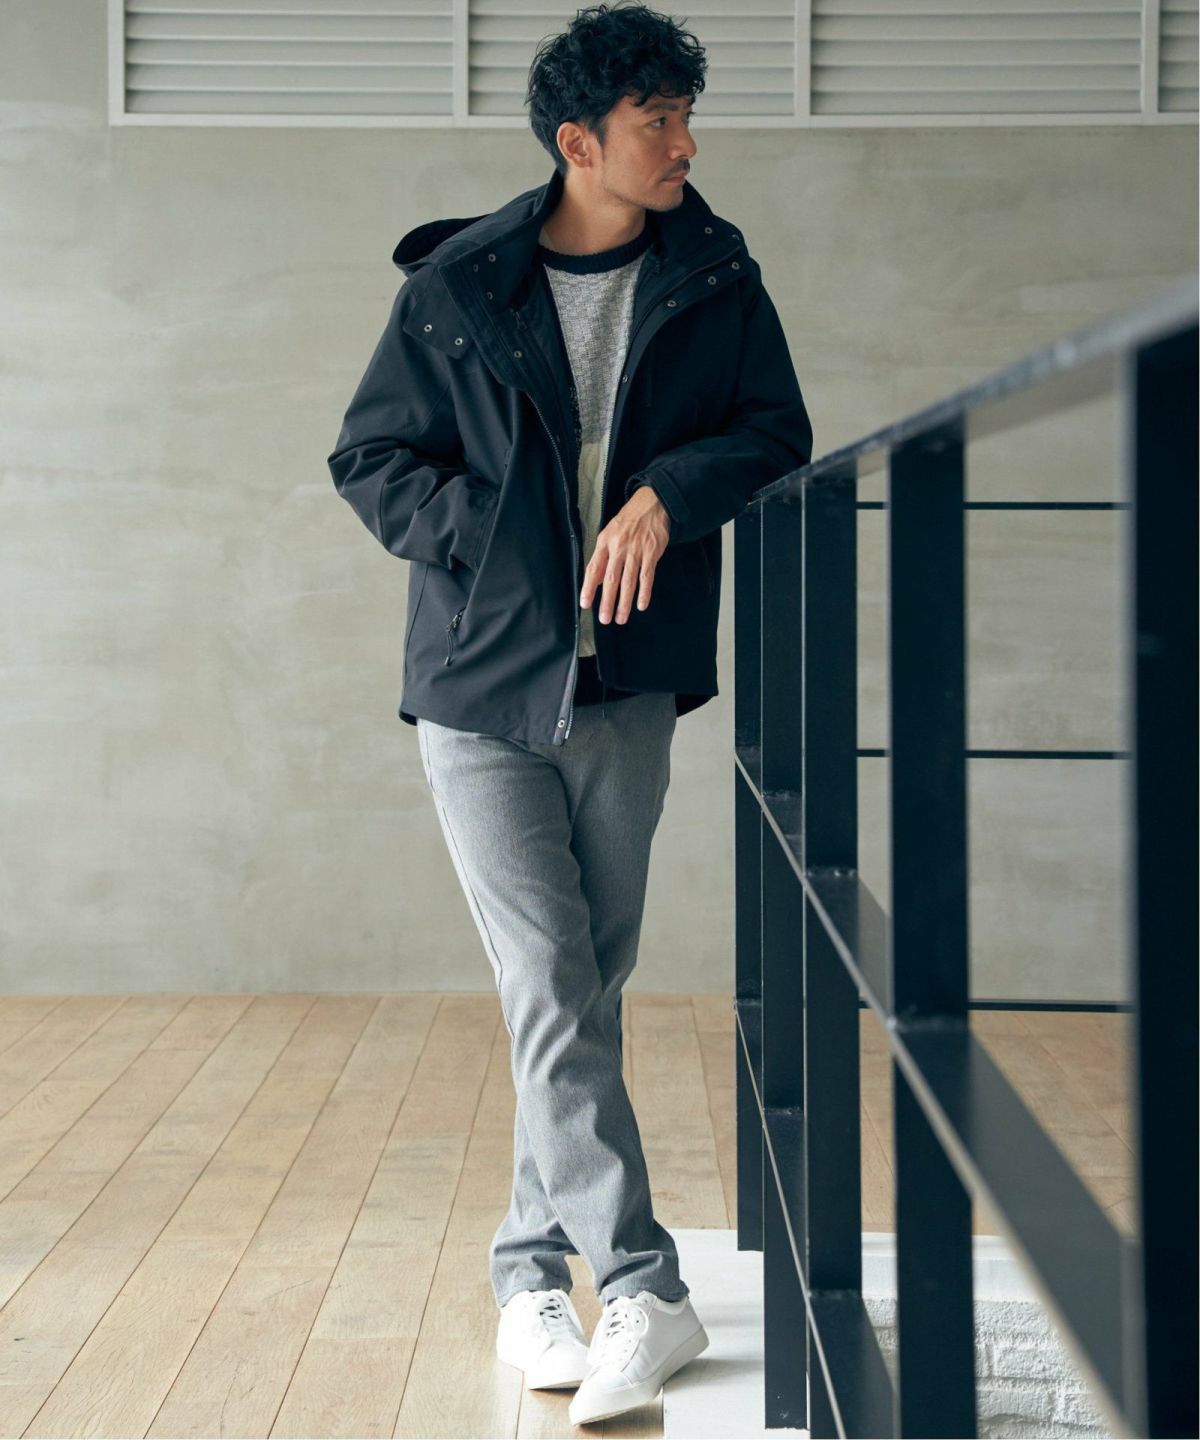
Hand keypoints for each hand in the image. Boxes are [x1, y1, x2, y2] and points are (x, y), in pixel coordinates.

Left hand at [580, 486, 670, 624]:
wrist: (652, 504)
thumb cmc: (628, 521)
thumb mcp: (609, 534)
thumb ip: (603, 557)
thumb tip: (598, 581)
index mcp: (605, 542)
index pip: (594, 568)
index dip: (589, 587)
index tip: (586, 604)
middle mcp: (619, 547)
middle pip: (611, 579)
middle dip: (607, 601)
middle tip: (605, 619)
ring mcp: (636, 550)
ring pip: (629, 581)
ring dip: (624, 602)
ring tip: (621, 618)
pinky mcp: (652, 552)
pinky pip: (647, 576)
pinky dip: (644, 592)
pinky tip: (641, 605)